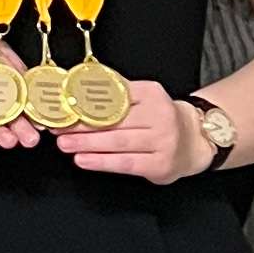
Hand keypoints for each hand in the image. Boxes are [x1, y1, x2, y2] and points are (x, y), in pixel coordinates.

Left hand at [56, 80, 209, 179]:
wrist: (196, 140)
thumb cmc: (160, 118)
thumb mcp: (145, 97)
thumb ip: (116, 92)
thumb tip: (76, 88)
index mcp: (151, 93)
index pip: (115, 94)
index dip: (86, 101)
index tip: (65, 105)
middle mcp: (160, 115)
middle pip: (114, 120)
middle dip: (81, 125)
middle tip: (58, 127)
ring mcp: (162, 141)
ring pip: (118, 142)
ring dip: (87, 143)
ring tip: (64, 143)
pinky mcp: (160, 164)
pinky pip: (126, 163)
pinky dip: (102, 162)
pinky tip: (83, 160)